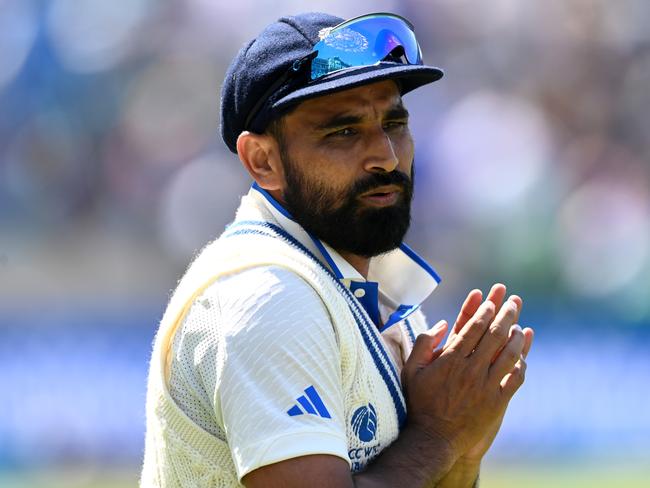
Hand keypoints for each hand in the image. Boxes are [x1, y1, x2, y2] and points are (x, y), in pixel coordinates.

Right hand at [401, 284, 528, 460]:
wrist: (435, 439)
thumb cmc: (420, 403)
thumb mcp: (411, 370)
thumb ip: (423, 344)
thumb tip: (443, 324)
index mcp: (451, 359)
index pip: (473, 327)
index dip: (484, 311)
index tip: (491, 302)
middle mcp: (471, 369)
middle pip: (494, 335)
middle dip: (506, 315)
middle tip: (513, 303)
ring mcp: (486, 386)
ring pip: (508, 355)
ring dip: (517, 337)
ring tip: (521, 326)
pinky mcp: (497, 402)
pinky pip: (514, 379)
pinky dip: (521, 365)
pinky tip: (523, 358)